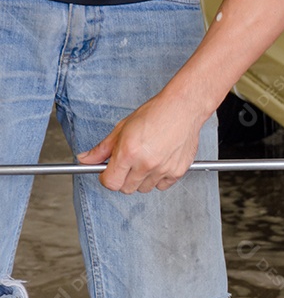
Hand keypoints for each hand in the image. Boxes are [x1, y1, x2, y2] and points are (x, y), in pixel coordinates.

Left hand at [77, 93, 207, 193]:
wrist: (183, 109)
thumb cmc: (155, 114)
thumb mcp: (122, 128)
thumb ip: (103, 148)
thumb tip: (85, 159)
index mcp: (128, 152)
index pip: (110, 182)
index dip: (106, 178)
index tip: (109, 172)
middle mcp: (146, 163)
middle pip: (126, 189)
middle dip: (123, 179)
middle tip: (128, 164)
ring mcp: (163, 169)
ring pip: (145, 188)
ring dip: (142, 179)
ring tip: (146, 161)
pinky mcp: (178, 171)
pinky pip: (162, 186)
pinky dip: (159, 179)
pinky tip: (159, 163)